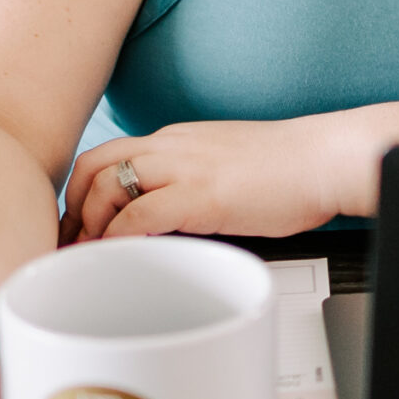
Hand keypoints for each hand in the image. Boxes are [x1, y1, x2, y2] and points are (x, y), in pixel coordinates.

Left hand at [60, 113, 374, 242]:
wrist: (327, 159)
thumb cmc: (291, 171)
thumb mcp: (227, 168)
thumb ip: (193, 185)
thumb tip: (173, 221)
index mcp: (176, 140)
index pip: (109, 156)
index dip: (83, 194)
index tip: (79, 227)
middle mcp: (171, 146)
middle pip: (92, 165)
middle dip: (72, 208)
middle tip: (71, 246)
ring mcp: (183, 167)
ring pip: (106, 185)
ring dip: (88, 225)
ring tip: (90, 258)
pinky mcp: (199, 195)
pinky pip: (137, 216)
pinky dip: (117, 239)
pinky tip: (118, 258)